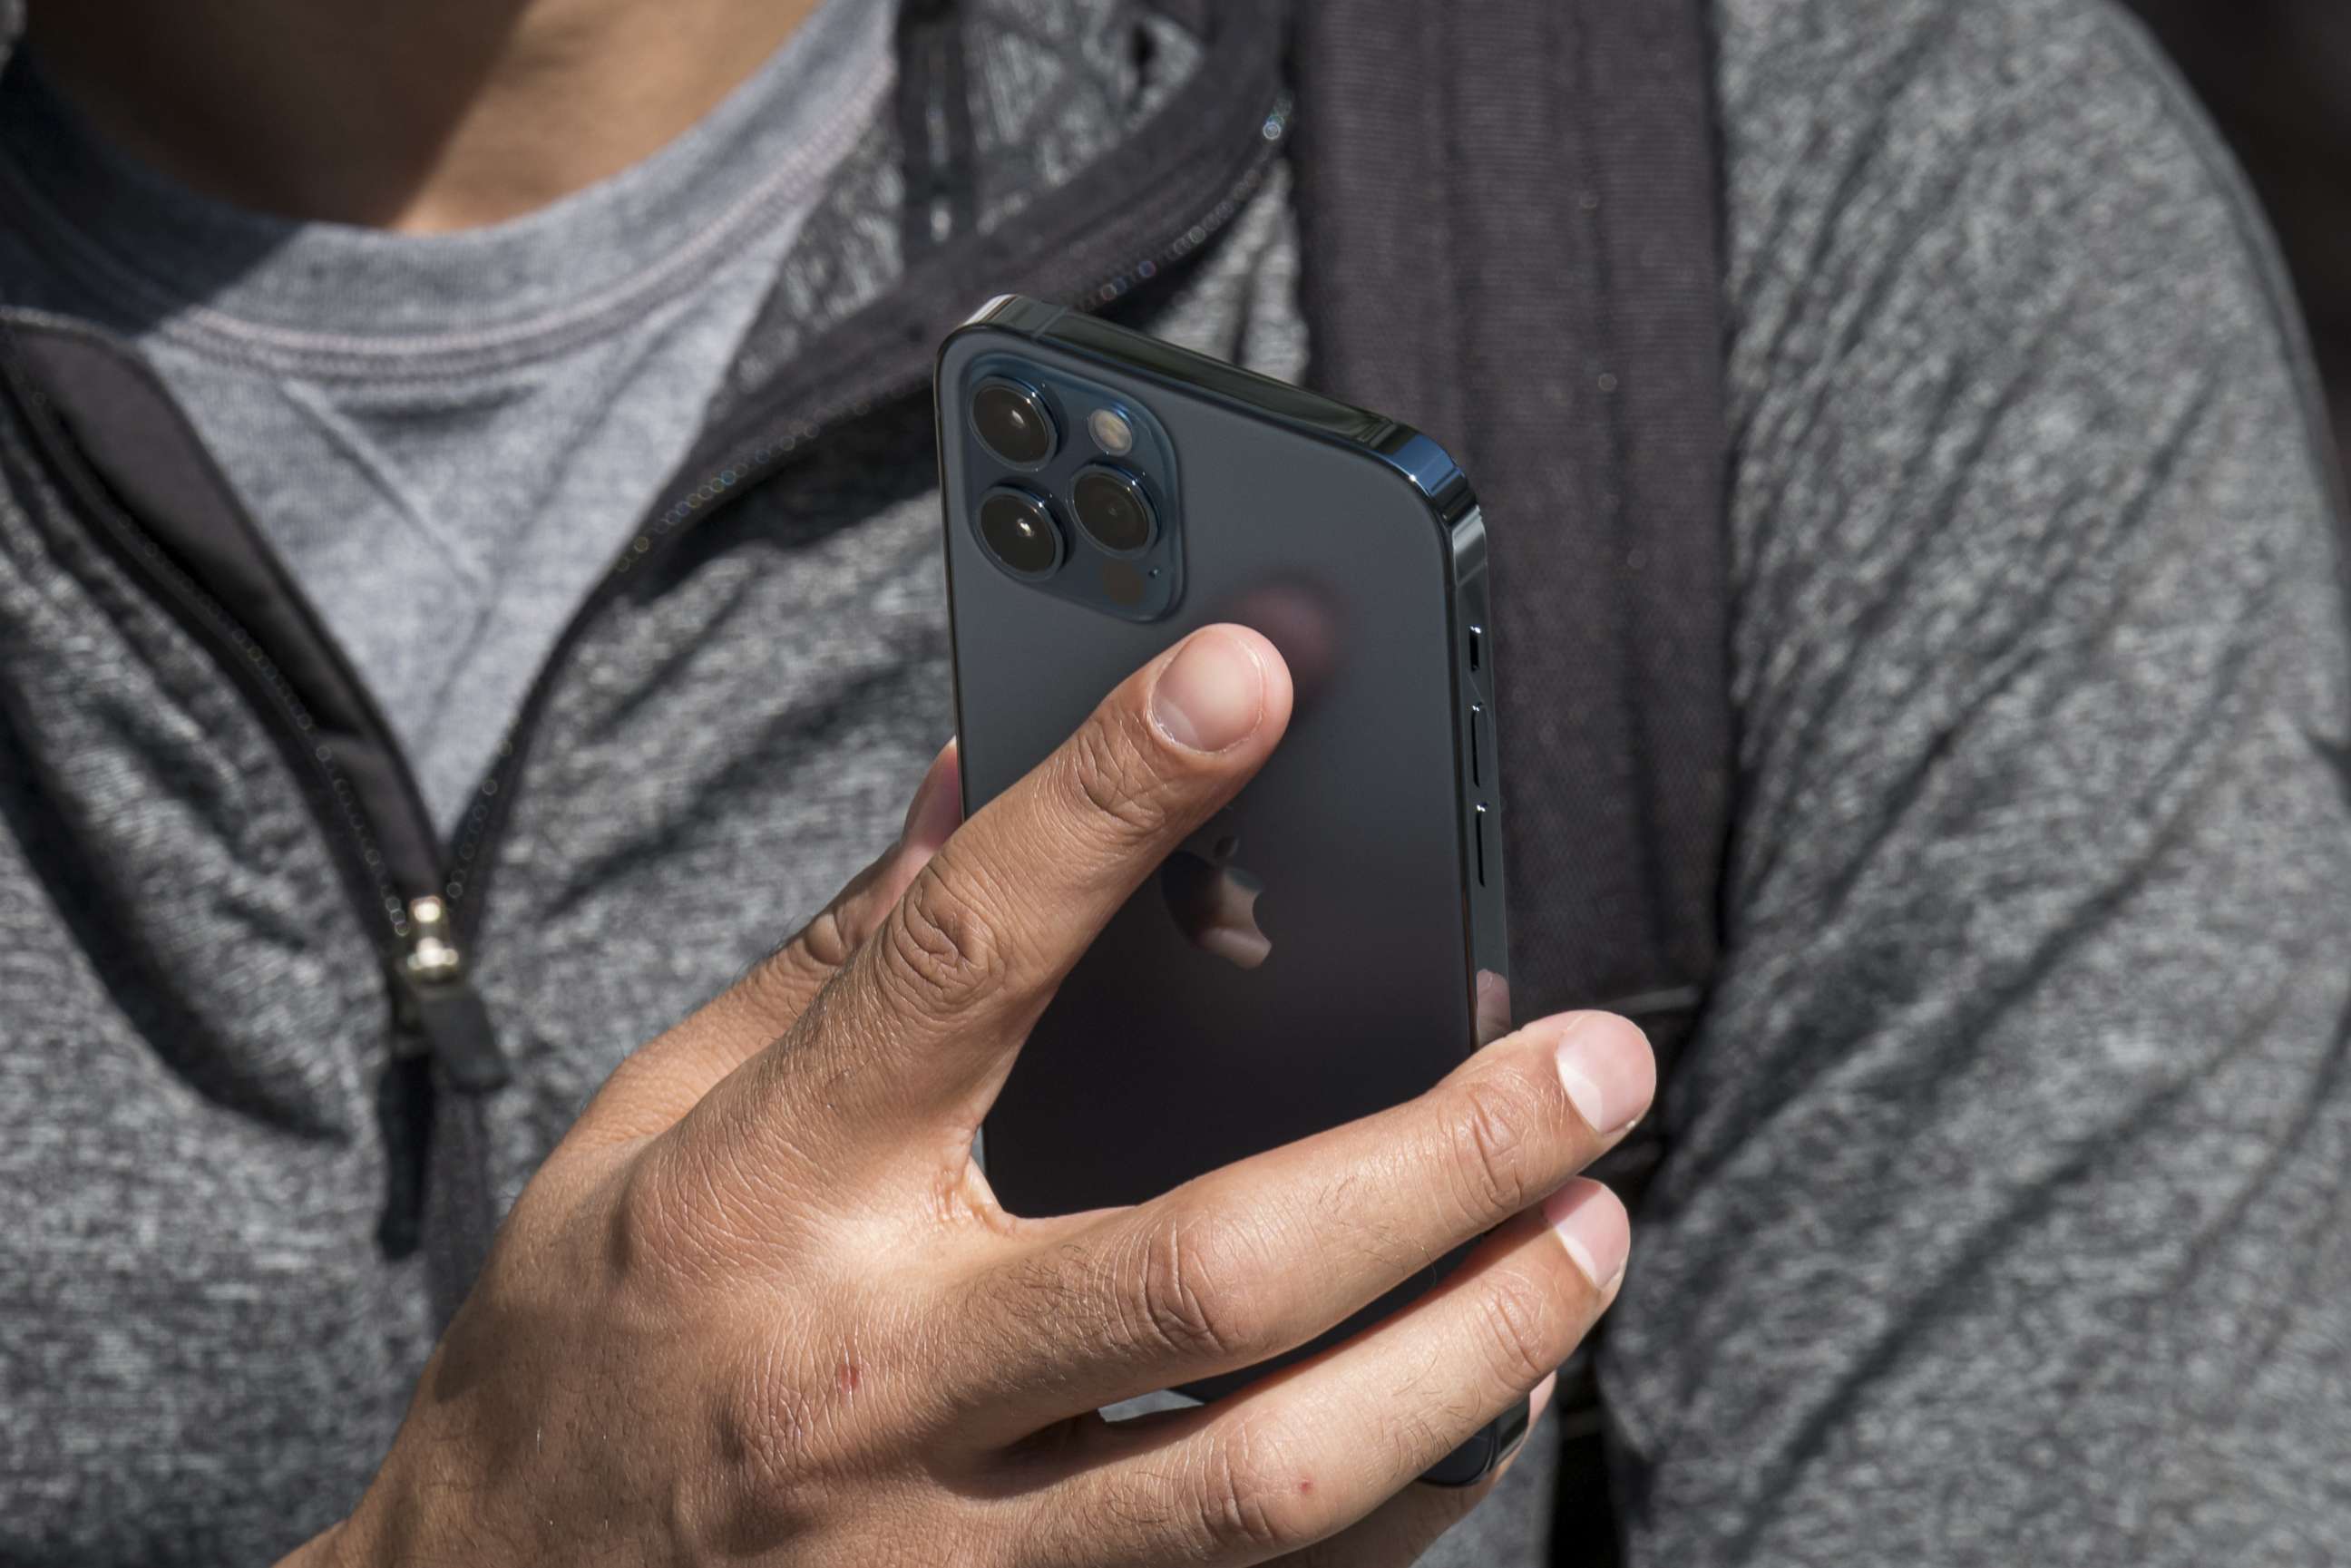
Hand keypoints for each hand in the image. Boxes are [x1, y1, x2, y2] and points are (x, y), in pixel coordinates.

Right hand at [297, 626, 1653, 1567]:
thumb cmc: (581, 1350)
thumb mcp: (653, 1122)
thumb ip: (833, 965)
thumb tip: (975, 781)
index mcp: (763, 1200)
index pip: (960, 963)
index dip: (1111, 802)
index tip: (1252, 673)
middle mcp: (868, 1388)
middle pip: (1206, 1273)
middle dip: (1439, 1159)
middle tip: (1596, 1062)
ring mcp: (944, 1564)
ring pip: (1268, 1480)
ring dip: (1473, 1349)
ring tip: (1592, 1232)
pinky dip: (1405, 1499)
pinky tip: (1483, 1399)